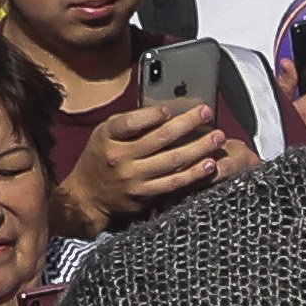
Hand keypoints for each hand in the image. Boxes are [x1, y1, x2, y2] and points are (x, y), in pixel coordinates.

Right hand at [61, 101, 239, 230]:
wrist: (87, 196)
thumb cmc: (101, 158)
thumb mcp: (104, 135)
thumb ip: (128, 123)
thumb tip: (164, 111)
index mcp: (107, 137)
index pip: (129, 123)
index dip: (151, 115)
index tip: (170, 109)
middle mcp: (120, 158)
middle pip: (158, 139)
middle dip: (187, 124)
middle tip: (206, 113)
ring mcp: (133, 178)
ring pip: (171, 161)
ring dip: (198, 148)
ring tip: (217, 138)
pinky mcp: (144, 195)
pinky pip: (173, 183)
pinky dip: (193, 174)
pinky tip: (209, 165)